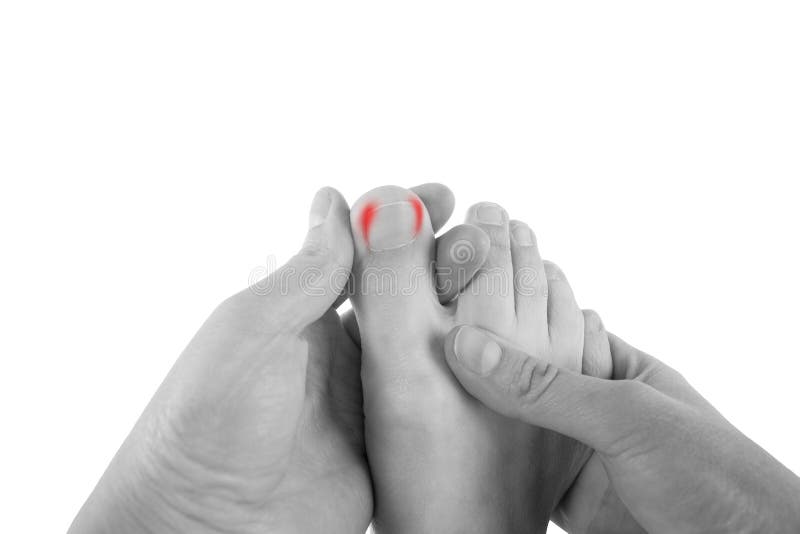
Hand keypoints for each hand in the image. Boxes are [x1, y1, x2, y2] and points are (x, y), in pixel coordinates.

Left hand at [69, 184, 488, 533]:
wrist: (203, 525)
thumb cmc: (206, 421)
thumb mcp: (253, 330)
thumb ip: (306, 272)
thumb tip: (335, 200)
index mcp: (301, 314)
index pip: (362, 252)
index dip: (402, 220)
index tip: (442, 197)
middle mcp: (339, 350)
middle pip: (403, 291)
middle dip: (443, 259)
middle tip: (482, 239)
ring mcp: (367, 398)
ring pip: (427, 343)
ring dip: (462, 312)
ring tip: (502, 281)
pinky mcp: (388, 445)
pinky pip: (435, 403)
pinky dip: (466, 377)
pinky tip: (497, 353)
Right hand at [443, 325, 799, 533]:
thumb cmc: (713, 474)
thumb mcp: (626, 417)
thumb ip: (547, 387)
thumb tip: (471, 347)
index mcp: (616, 369)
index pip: (547, 330)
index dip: (502, 316)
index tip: (447, 300)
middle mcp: (593, 409)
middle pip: (524, 382)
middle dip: (481, 370)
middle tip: (421, 345)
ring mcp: (579, 457)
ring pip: (516, 432)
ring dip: (479, 421)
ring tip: (422, 394)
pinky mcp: (568, 503)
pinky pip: (519, 480)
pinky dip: (489, 472)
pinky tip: (453, 456)